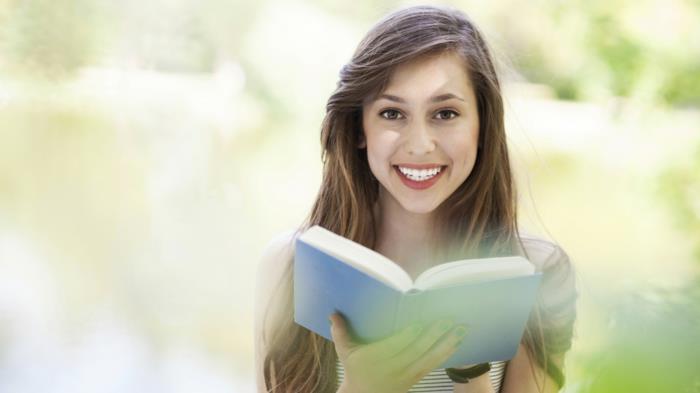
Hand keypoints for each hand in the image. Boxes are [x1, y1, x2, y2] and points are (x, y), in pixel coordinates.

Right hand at [329, 312, 467, 392]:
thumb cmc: (354, 369)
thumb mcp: (345, 351)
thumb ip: (340, 331)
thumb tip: (333, 312)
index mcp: (375, 359)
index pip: (395, 345)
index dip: (409, 335)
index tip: (420, 321)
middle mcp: (393, 368)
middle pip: (417, 350)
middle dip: (434, 334)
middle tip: (448, 318)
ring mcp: (406, 374)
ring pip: (430, 358)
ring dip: (447, 343)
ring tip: (461, 328)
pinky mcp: (415, 378)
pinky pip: (433, 365)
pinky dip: (446, 353)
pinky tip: (457, 341)